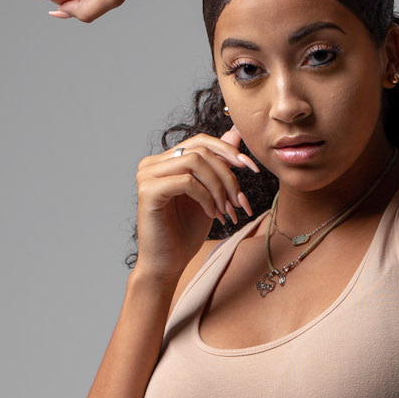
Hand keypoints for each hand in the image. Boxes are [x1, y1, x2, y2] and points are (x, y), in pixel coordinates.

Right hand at [134, 124, 261, 280]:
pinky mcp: (148, 191)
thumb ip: (218, 164)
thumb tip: (235, 132)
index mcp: (166, 161)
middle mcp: (153, 163)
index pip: (201, 141)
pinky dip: (205, 197)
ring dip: (218, 187)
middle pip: (200, 149)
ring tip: (225, 211)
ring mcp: (147, 175)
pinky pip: (187, 182)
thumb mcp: (210, 194)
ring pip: (195, 162)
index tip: (251, 168)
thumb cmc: (185, 234)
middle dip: (227, 174)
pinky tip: (211, 214)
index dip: (229, 150)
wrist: (168, 265)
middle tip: (239, 201)